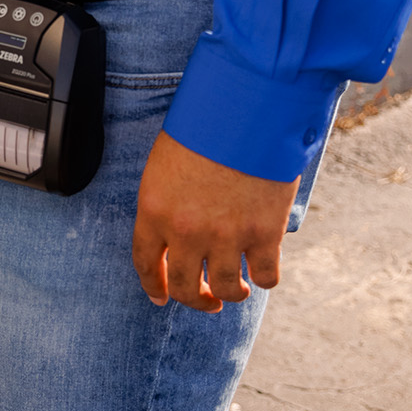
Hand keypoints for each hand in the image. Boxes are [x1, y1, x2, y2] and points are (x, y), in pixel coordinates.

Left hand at [132, 131, 298, 310]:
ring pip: (225, 288)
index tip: (162, 298)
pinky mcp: (263, 233)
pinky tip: (263, 274)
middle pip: (183, 286)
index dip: (154, 286)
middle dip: (195, 300)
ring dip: (230, 295)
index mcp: (154, 210)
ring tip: (236, 291)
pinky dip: (264, 280)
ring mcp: (226, 235)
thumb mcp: (166, 163)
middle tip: (206, 302)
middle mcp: (186, 230)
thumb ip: (166, 201)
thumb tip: (174, 230)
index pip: (146, 263)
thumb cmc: (205, 126)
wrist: (247, 108)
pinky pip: (265, 276)